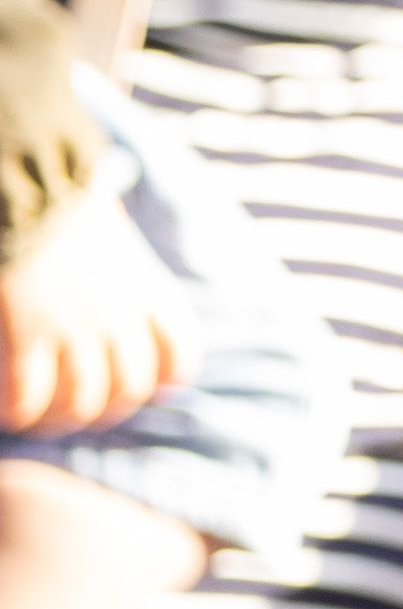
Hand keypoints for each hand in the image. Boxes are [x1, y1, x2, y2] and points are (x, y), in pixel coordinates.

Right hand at [0, 185, 187, 435]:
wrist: (35, 186)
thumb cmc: (70, 208)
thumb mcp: (120, 244)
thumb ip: (128, 279)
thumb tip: (125, 291)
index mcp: (152, 294)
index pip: (180, 356)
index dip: (164, 381)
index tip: (146, 387)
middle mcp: (123, 318)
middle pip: (130, 389)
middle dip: (108, 409)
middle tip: (85, 411)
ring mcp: (78, 328)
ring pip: (82, 402)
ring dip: (63, 420)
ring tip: (45, 422)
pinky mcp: (32, 331)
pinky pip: (30, 393)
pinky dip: (21, 412)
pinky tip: (11, 416)